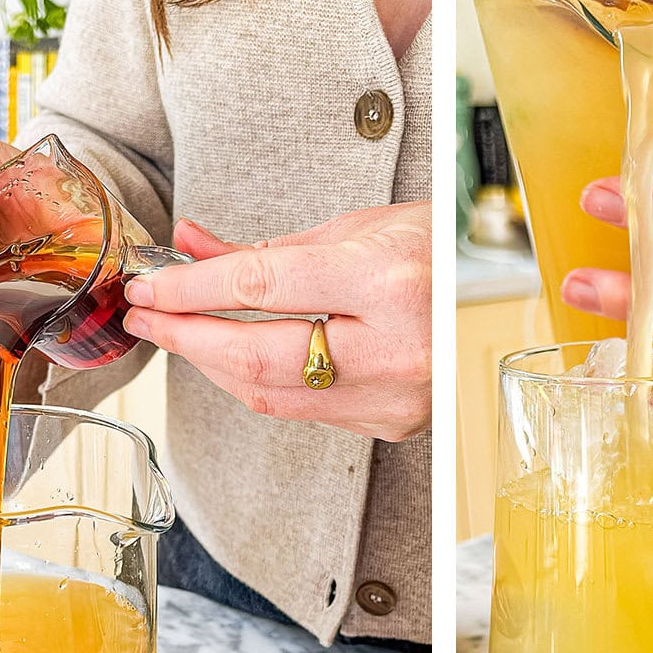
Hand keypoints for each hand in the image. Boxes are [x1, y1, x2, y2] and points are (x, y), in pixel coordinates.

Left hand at [122, 202, 432, 441]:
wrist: (505, 293)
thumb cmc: (434, 250)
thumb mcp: (354, 229)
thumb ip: (267, 250)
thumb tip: (191, 249)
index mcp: (389, 282)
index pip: (261, 289)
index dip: (190, 289)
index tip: (150, 285)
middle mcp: (396, 347)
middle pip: (256, 357)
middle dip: (187, 338)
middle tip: (147, 317)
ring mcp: (397, 396)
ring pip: (272, 396)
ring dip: (214, 366)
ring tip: (180, 334)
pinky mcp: (393, 423)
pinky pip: (305, 410)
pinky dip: (260, 384)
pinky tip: (235, 358)